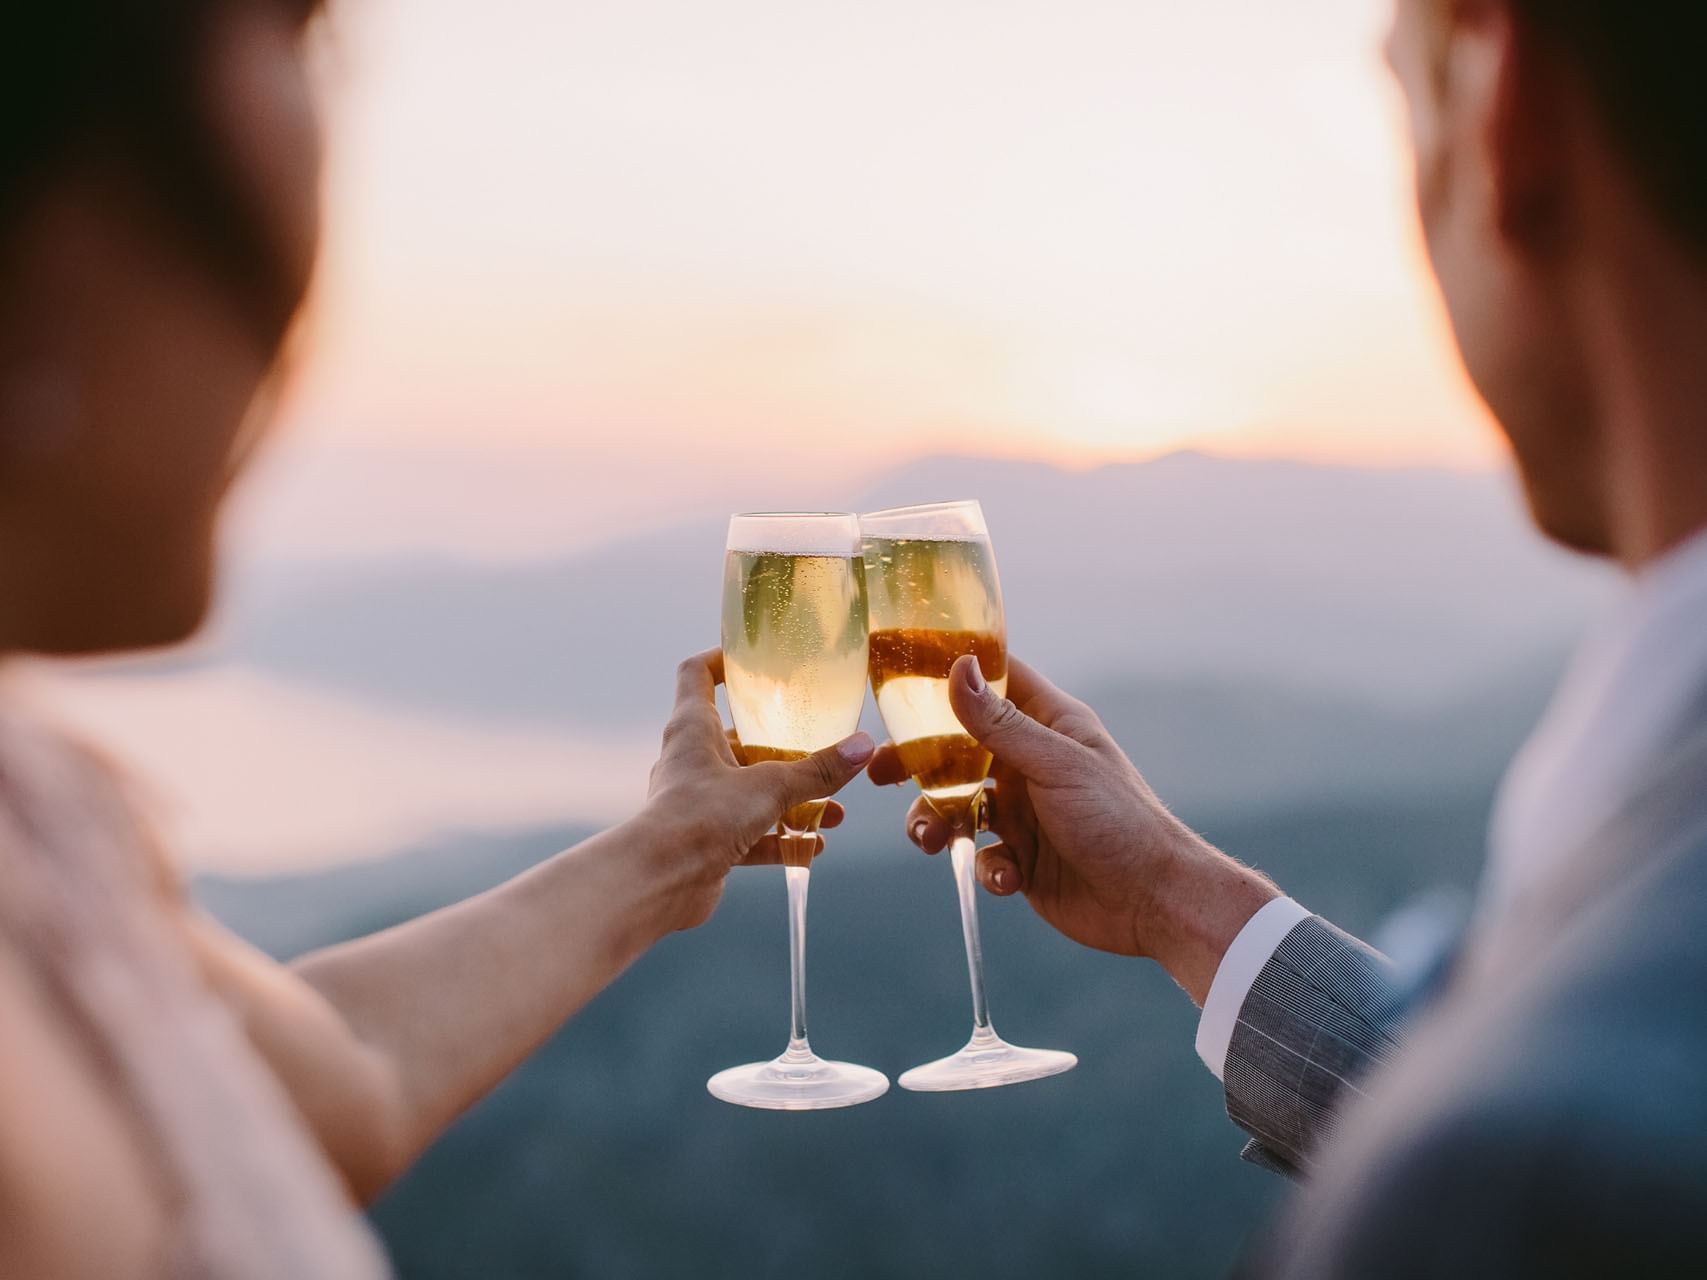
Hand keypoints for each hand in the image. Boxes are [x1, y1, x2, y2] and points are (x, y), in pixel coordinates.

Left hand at [642, 649, 874, 928]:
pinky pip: (750, 835)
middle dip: (782, 749)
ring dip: (791, 801)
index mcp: (694, 729)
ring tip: (834, 811)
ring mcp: (698, 803)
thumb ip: (817, 770)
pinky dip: (781, 840)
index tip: (752, 659)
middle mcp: (692, 761)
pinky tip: (814, 848)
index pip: (697, 675)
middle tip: (820, 751)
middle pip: (738, 740)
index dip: (721, 661)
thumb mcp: (769, 786)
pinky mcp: (706, 842)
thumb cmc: (700, 818)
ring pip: (750, 793)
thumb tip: (863, 746)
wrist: (660, 881)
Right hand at [868, 655, 1276, 1001]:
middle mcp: (1032, 764)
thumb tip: (957, 668)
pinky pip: (982, 856)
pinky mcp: (1023, 859)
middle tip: (877, 774)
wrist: (1155, 903)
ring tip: (929, 838)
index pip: (994, 681)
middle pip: (957, 750)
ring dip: (936, 821)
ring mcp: (1025, 812)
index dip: (949, 673)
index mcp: (1048, 726)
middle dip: (917, 764)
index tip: (899, 675)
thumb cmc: (1120, 821)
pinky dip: (985, 868)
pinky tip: (1008, 877)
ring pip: (958, 806)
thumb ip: (1000, 723)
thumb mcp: (1056, 766)